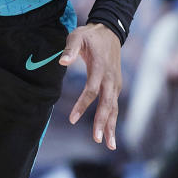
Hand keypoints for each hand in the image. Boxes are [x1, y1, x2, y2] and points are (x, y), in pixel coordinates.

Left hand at [60, 23, 121, 149]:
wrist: (110, 31)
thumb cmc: (90, 35)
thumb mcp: (77, 36)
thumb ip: (70, 48)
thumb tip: (62, 62)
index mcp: (100, 67)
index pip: (92, 90)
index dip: (82, 105)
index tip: (72, 119)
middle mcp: (110, 78)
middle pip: (107, 104)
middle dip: (102, 122)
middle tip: (96, 139)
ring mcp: (115, 83)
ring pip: (114, 108)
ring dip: (111, 126)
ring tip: (109, 145)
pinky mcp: (115, 86)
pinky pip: (114, 105)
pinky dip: (112, 120)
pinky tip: (109, 134)